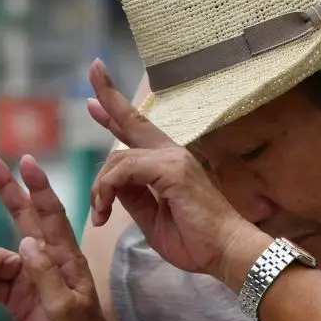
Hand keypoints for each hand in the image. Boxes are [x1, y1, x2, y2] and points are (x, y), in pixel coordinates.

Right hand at [0, 151, 120, 320]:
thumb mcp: (67, 308)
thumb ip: (46, 276)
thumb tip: (27, 242)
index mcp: (66, 258)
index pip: (50, 214)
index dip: (38, 186)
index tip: (25, 159)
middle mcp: (48, 261)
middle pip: (23, 218)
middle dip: (6, 188)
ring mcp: (32, 279)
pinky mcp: (19, 298)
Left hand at [84, 60, 268, 286]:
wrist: (226, 253)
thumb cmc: (196, 242)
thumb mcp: (152, 218)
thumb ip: (133, 197)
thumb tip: (112, 183)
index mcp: (169, 165)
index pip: (138, 132)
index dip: (116, 113)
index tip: (95, 98)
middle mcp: (172, 154)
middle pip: (134, 119)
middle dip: (110, 95)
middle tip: (93, 67)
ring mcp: (174, 159)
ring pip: (118, 158)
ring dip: (100, 187)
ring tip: (99, 214)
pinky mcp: (172, 170)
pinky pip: (124, 170)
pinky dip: (108, 189)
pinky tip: (105, 211)